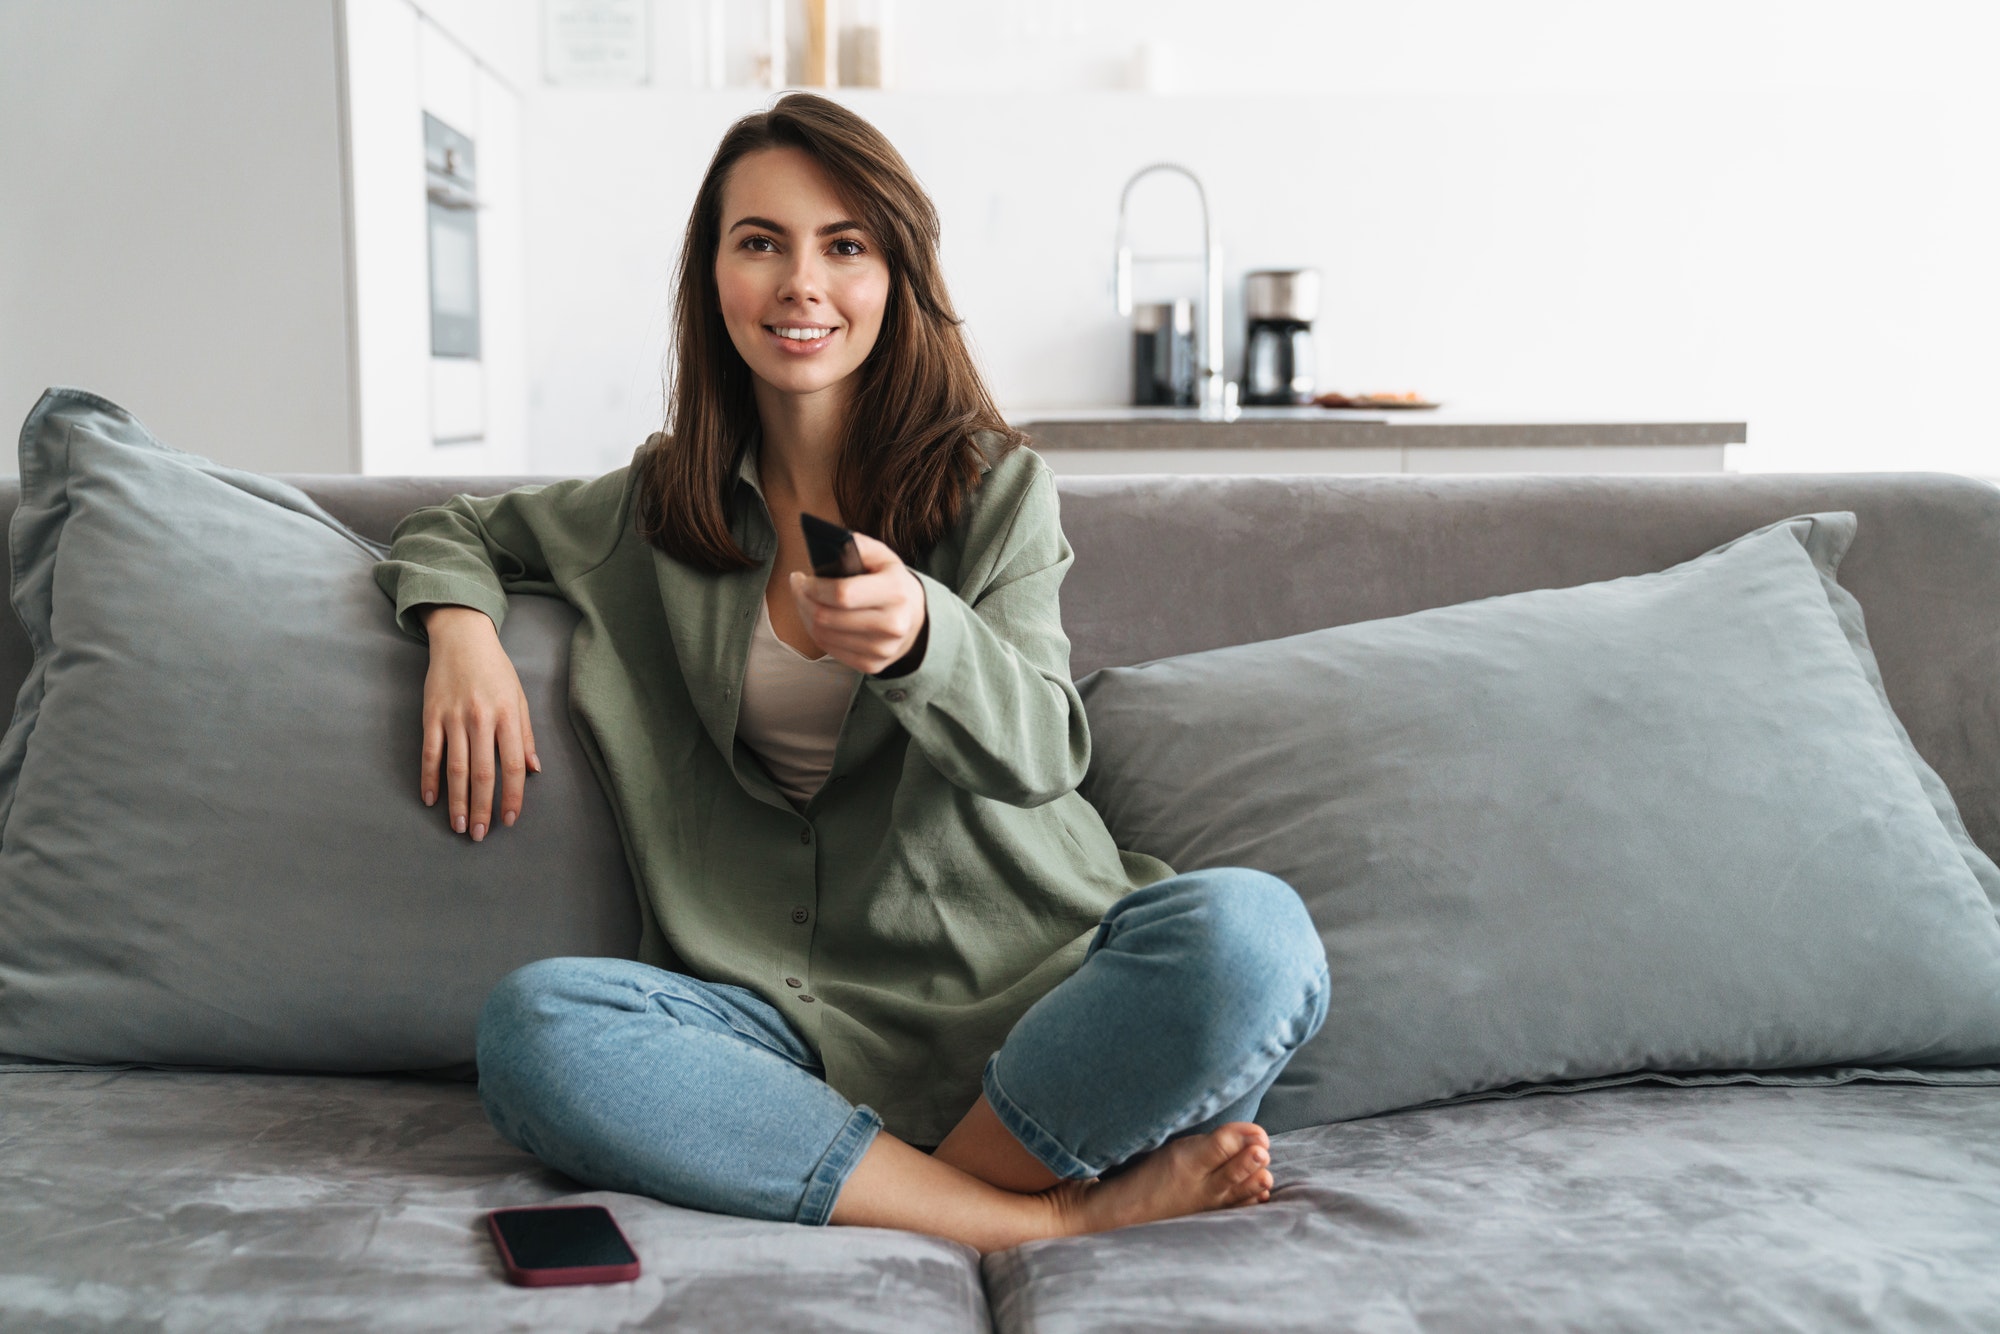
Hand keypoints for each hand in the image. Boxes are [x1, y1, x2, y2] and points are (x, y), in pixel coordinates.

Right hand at [420, 605, 540, 840]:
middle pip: (482, 773)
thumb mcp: (520, 698)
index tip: (510, 819)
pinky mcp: (431, 715)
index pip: (512, 766)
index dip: (512, 796)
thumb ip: (526, 736)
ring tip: (459, 825)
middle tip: (480, 834)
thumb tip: (534, 770)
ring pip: (455, 768)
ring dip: (456, 801)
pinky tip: (431, 799)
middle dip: (482, 807)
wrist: (462, 638)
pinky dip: (430, 778)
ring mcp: (453, 718)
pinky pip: (430, 753)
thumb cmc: (496, 671)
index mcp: (508, 716)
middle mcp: (481, 719)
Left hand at [788, 532, 927, 675]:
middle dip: (802, 600)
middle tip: (797, 586)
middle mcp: (893, 624)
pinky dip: (816, 633)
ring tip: (805, 600)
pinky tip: (816, 618)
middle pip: (827, 618)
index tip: (803, 579)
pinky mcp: (873, 665)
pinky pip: (830, 650)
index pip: (842, 594)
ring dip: (806, 616)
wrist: (914, 619)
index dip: (814, 588)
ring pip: (823, 636)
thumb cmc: (891, 582)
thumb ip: (857, 546)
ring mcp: (883, 649)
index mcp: (895, 592)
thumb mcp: (882, 556)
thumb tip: (829, 543)